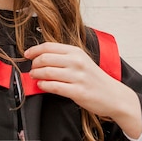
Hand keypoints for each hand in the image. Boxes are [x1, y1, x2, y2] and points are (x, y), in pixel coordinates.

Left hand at [24, 42, 141, 137]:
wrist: (114, 95)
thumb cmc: (95, 78)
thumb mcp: (81, 60)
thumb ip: (64, 57)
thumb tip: (41, 56)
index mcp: (76, 52)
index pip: (49, 46)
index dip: (34, 50)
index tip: (27, 54)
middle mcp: (76, 62)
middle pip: (45, 58)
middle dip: (34, 63)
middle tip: (31, 68)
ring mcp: (77, 77)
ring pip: (48, 72)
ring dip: (36, 74)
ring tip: (34, 76)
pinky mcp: (78, 92)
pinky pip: (54, 86)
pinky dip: (44, 85)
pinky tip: (41, 85)